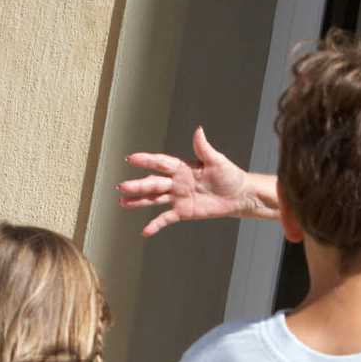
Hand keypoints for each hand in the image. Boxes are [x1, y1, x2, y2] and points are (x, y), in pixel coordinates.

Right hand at [118, 126, 252, 234]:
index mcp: (182, 167)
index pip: (161, 163)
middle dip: (138, 185)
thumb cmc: (229, 176)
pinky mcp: (183, 212)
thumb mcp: (217, 161)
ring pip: (154, 199)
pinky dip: (156, 225)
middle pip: (154, 183)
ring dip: (139, 201)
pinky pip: (166, 218)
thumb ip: (204, 148)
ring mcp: (178, 197)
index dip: (146, 161)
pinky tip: (145, 231)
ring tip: (123, 202)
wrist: (238, 196)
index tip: (131, 159)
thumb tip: (199, 130)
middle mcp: (176, 182)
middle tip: (122, 186)